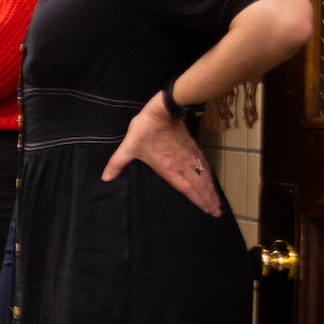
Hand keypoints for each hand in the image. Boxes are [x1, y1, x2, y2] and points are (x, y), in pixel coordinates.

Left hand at [104, 96, 221, 214]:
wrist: (164, 110)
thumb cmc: (146, 129)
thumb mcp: (128, 147)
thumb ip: (117, 163)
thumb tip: (106, 177)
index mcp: (168, 168)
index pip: (186, 189)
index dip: (197, 200)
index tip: (207, 210)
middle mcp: (183, 165)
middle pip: (199, 186)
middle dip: (208, 200)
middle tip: (217, 213)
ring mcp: (189, 157)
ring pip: (204, 177)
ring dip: (212, 191)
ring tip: (218, 203)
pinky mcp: (193, 148)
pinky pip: (204, 166)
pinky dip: (210, 177)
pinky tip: (212, 182)